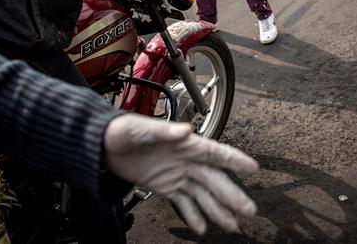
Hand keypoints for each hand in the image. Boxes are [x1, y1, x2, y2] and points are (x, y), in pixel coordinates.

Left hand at [104, 114, 258, 234]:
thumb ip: (165, 131)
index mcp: (185, 144)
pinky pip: (184, 203)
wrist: (103, 144)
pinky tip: (202, 227)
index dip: (234, 160)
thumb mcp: (142, 129)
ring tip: (232, 225)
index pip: (215, 153)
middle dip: (232, 195)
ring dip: (218, 209)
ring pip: (203, 195)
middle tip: (248, 210)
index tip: (252, 168)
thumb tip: (185, 130)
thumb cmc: (122, 130)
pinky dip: (193, 215)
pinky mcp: (165, 186)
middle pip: (214, 180)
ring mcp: (177, 174)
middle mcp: (185, 160)